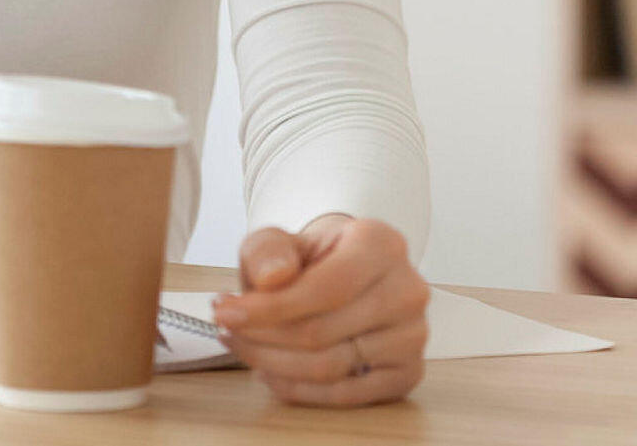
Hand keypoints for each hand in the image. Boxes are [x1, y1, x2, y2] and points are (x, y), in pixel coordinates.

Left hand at [213, 213, 427, 406]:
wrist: (342, 272)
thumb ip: (267, 251)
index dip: (269, 308)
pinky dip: (300, 390)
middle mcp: (408, 289)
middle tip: (226, 330)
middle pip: (322, 333)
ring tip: (244, 347)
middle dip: (262, 337)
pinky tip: (270, 372)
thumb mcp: (277, 241)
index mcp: (381, 244)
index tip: (223, 311)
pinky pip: (348, 396)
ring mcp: (413, 335)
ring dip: (274, 364)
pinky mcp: (408, 372)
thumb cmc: (310, 258)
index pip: (325, 289)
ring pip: (332, 368)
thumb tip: (273, 278)